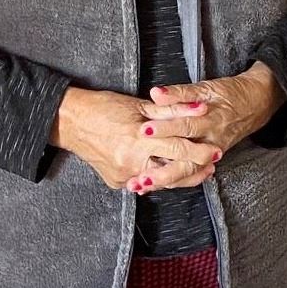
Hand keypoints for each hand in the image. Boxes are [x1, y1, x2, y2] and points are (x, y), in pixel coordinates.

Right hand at [54, 87, 217, 194]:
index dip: (200, 152)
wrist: (71, 122)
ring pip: (161, 182)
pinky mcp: (117, 182)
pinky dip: (156, 176)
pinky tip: (167, 170)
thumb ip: (173, 109)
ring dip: (179, 176)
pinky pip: (144, 182)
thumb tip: (201, 108)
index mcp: (139, 140)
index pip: (179, 150)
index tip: (215, 152)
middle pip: (174, 172)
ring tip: (195, 170)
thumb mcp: (141, 105)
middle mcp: (132, 163)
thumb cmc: (104, 107)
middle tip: (212, 165)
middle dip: (195, 170)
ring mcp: (123, 176)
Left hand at [134, 63, 286, 187]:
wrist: (256, 104)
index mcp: (211, 120)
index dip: (164, 128)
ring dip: (165, 180)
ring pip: (188, 172)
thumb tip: (156, 93)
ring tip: (142, 185)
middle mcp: (212, 140)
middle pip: (187, 160)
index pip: (185, 125)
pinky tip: (155, 185)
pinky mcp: (209, 159)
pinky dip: (174, 181)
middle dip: (163, 171)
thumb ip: (180, 92)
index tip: (143, 130)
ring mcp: (211, 153)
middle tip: (140, 176)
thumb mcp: (207, 87)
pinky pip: (192, 174)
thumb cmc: (229, 94)